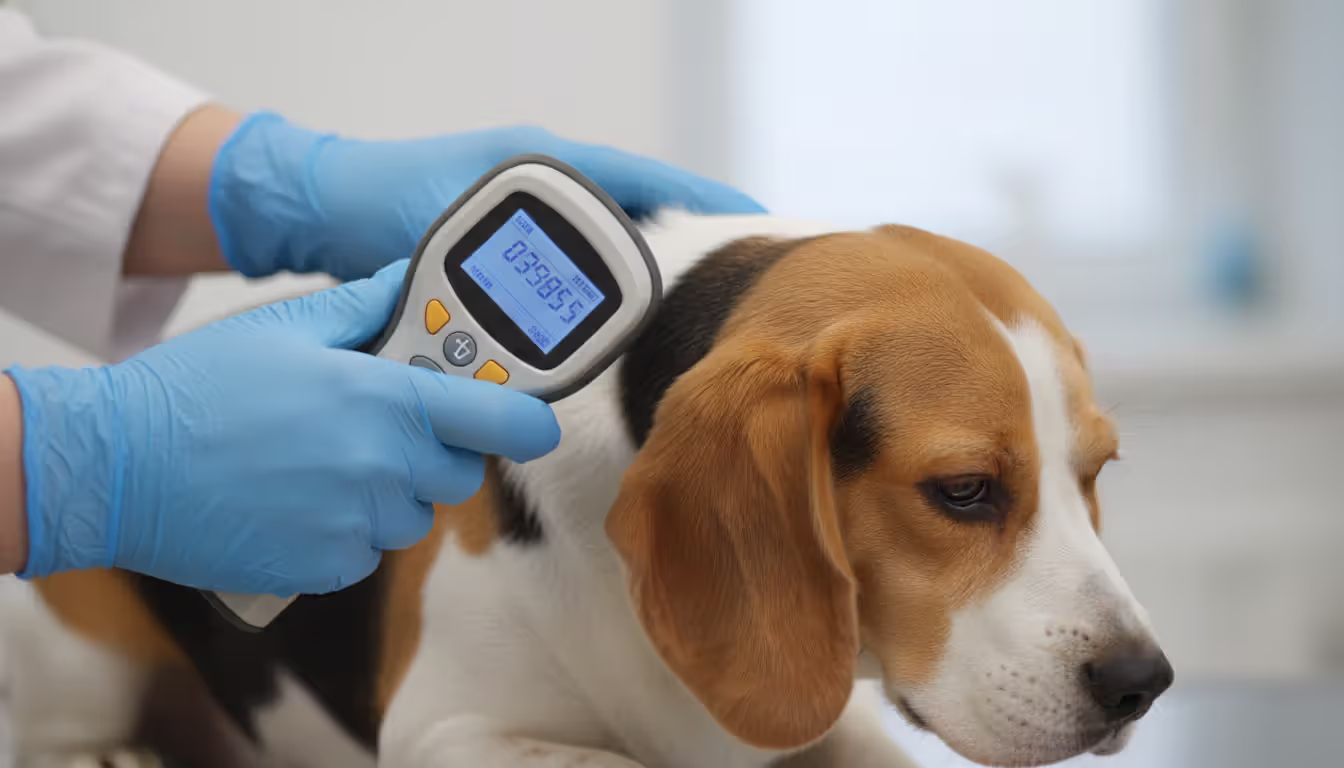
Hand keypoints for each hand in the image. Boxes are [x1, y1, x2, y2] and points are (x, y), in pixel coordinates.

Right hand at [6, 261, 558, 592]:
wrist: (117, 467)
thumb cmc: (198, 387)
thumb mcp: (286, 326)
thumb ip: (365, 306)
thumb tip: (411, 282)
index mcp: (384, 401)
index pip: (500, 419)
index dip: (527, 419)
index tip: (534, 419)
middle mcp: (382, 467)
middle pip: (458, 472)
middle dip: (436, 450)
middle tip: (385, 426)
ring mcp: (354, 523)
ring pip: (413, 515)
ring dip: (391, 493)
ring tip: (327, 463)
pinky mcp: (324, 568)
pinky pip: (366, 551)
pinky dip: (348, 531)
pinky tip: (300, 500)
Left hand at [209, 113, 765, 280]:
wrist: (321, 206)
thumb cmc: (373, 206)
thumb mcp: (442, 239)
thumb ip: (494, 272)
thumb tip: (547, 314)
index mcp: (539, 163)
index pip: (644, 180)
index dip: (705, 201)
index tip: (757, 222)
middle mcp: (544, 180)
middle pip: (638, 209)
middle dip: (687, 240)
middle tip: (734, 277)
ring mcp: (530, 208)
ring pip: (606, 237)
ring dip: (642, 263)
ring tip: (690, 302)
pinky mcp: (511, 237)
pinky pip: (571, 259)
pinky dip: (594, 282)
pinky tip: (612, 315)